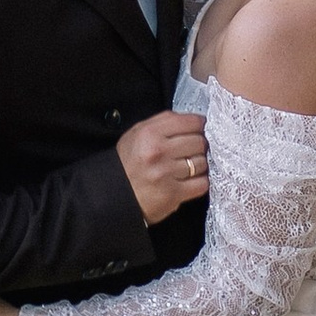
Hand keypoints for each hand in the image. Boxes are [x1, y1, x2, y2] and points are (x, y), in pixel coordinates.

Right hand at [118, 108, 208, 224]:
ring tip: (189, 167)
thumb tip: (194, 120)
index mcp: (150, 133)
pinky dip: (200, 182)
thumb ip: (163, 123)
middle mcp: (158, 151)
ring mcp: (166, 173)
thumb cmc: (127, 163)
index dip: (199, 125)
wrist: (113, 195)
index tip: (200, 130)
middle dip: (200, 146)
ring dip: (200, 165)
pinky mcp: (172, 194)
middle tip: (193, 150)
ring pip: (202, 163)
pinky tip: (191, 181)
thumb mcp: (137, 134)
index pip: (191, 122)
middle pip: (199, 142)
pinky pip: (201, 184)